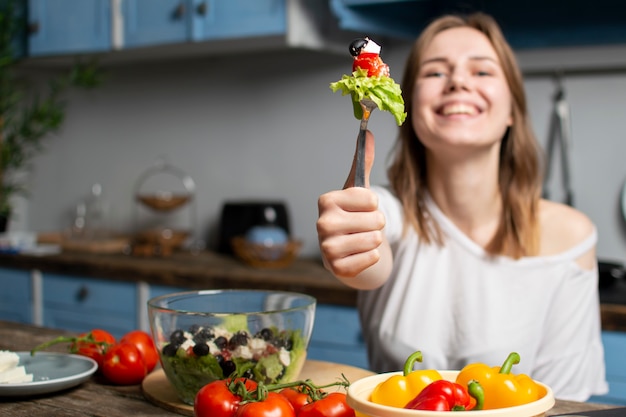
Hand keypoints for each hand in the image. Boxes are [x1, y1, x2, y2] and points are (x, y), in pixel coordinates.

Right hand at [316, 131, 386, 281]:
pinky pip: (372, 258)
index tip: (361, 209)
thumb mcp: (358, 191)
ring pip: (375, 239)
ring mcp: (327, 247)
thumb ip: (363, 162)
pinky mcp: (337, 268)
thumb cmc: (353, 217)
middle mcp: (322, 223)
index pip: (371, 198)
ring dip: (373, 241)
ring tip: (359, 240)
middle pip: (376, 220)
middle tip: (362, 227)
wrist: (348, 251)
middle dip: (376, 225)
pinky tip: (357, 255)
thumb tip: (367, 132)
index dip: (373, 205)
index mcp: (326, 200)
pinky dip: (370, 258)